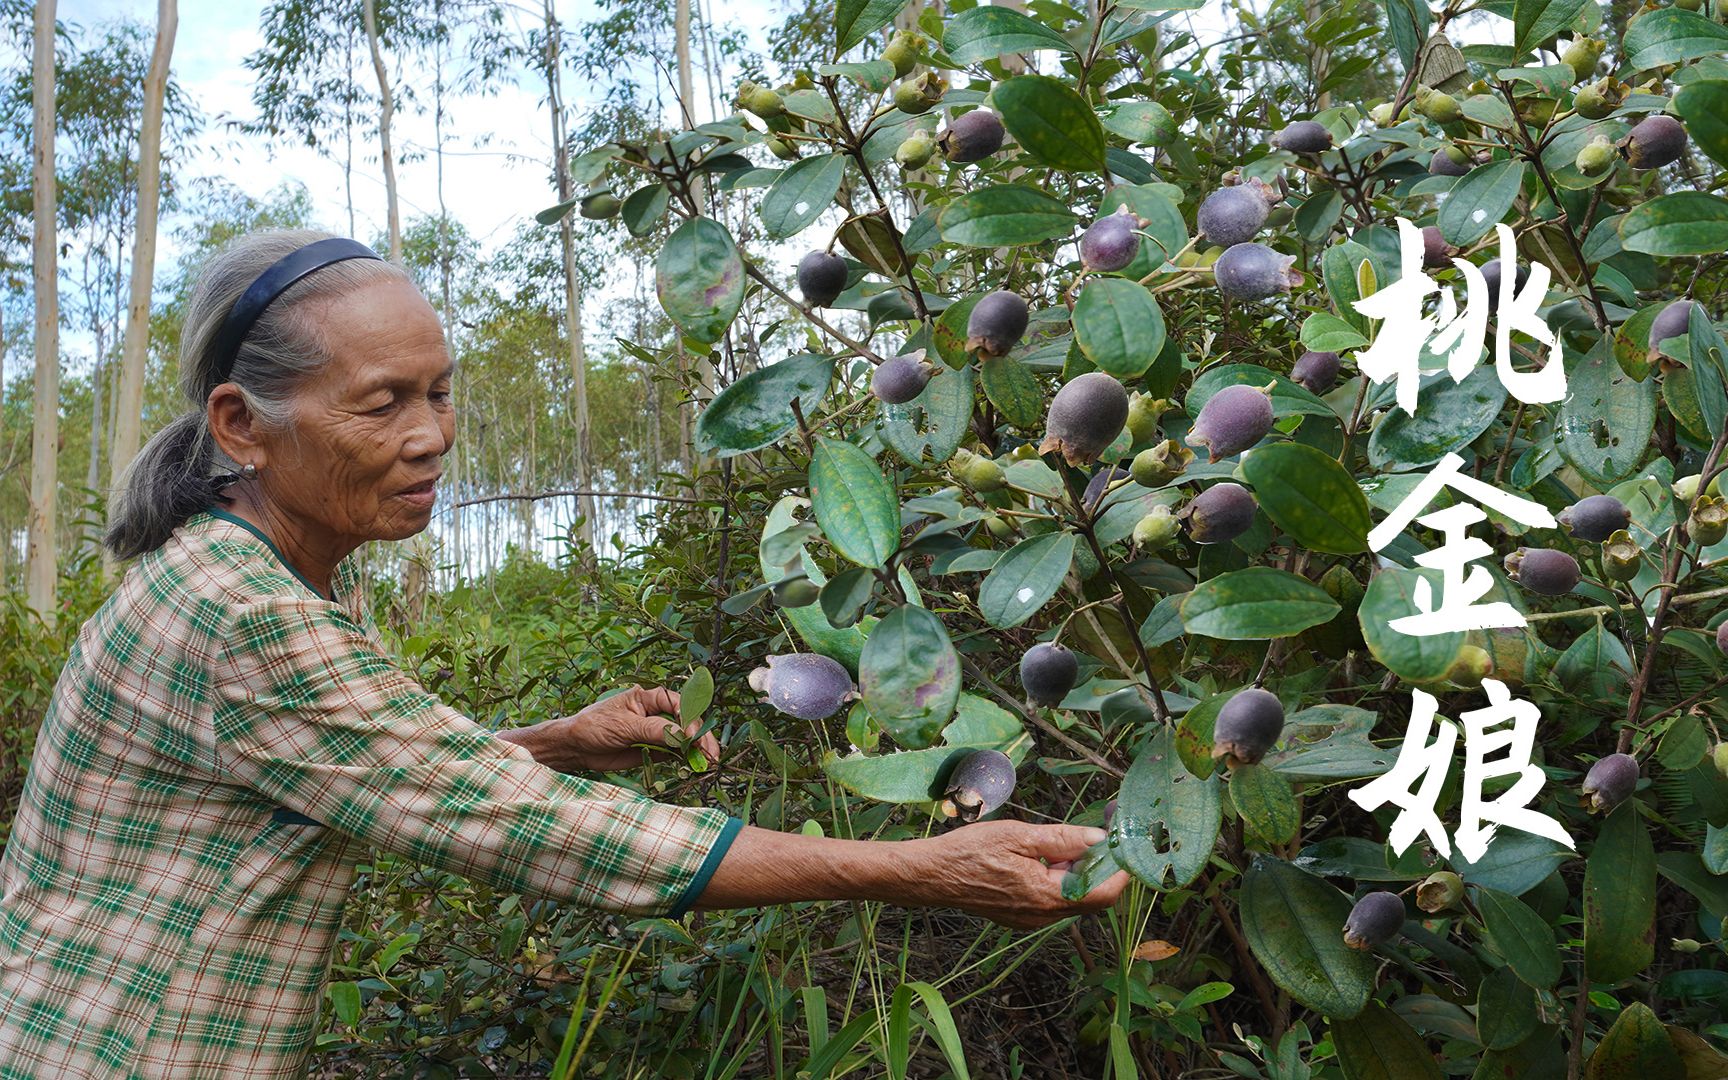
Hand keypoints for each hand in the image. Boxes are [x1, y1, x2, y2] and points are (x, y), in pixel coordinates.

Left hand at [500, 687, 720, 773]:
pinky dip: (686, 760)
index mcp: (649, 697)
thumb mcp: (624, 726)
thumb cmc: (595, 726)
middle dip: (700, 737)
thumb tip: (683, 735)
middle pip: (687, 722)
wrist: (576, 748)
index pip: (678, 704)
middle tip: (710, 755)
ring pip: (684, 738)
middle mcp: (656, 712)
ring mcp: (657, 732)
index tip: (694, 737)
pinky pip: (675, 753)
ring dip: (697, 750)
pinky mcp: (654, 749)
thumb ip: (655, 730)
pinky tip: (696, 767)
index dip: (690, 719)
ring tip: (708, 764)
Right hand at [909, 820, 1129, 929]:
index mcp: (1047, 896)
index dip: (1119, 868)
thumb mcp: (1019, 836)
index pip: (1104, 892)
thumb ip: (1063, 839)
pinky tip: (1040, 857)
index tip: (1120, 841)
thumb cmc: (970, 852)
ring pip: (1071, 897)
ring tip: (1058, 842)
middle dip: (1097, 865)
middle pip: (1090, 896)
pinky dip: (1057, 878)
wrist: (931, 876)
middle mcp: (1044, 915)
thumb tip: (1100, 838)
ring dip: (1076, 870)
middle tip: (1093, 832)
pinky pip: (1052, 899)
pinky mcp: (1020, 916)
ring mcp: (1031, 919)